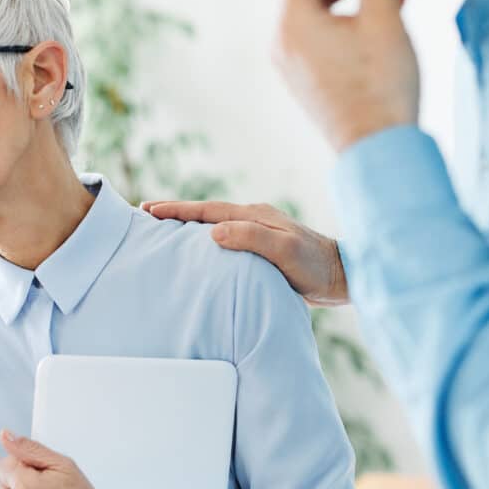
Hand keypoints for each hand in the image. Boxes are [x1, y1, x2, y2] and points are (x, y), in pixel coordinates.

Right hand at [141, 200, 348, 305]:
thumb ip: (251, 238)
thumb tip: (213, 232)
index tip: (150, 210)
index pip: (207, 210)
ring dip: (188, 226)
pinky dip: (204, 241)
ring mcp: (257, 234)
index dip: (177, 210)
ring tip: (162, 231)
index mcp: (254, 216)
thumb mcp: (284, 250)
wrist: (342, 278)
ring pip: (214, 226)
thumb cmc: (314, 266)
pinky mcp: (262, 251)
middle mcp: (253, 220)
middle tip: (145, 213)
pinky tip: (197, 251)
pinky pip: (225, 241)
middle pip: (206, 213)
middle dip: (176, 213)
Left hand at [274, 0, 418, 151]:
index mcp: (294, 24)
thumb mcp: (384, 18)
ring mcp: (290, 62)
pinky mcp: (303, 76)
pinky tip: (380, 17)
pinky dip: (341, 17)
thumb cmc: (381, 88)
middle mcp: (282, 42)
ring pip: (309, 8)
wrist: (376, 148)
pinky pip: (314, 33)